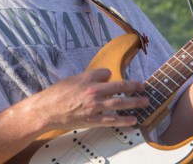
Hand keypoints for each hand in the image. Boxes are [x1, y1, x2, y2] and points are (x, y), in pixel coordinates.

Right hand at [33, 68, 148, 131]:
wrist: (47, 111)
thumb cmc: (57, 94)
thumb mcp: (72, 79)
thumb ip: (88, 78)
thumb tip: (104, 77)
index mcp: (87, 79)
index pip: (106, 73)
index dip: (110, 75)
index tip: (113, 78)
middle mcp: (93, 91)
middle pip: (119, 86)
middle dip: (134, 86)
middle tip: (144, 86)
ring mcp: (94, 106)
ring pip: (119, 103)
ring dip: (134, 102)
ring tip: (145, 102)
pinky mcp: (93, 120)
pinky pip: (112, 120)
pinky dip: (124, 120)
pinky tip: (133, 119)